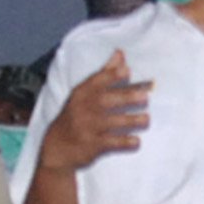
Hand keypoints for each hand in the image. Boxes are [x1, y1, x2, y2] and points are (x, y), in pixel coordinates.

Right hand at [43, 55, 149, 172]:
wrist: (58, 149)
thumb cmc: (75, 116)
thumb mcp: (83, 94)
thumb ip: (104, 74)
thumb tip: (120, 54)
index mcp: (81, 93)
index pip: (97, 80)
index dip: (112, 75)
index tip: (127, 70)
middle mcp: (83, 108)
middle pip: (106, 100)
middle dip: (127, 97)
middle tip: (145, 96)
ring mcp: (87, 128)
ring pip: (112, 122)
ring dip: (132, 120)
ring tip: (146, 119)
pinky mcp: (92, 145)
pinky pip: (112, 143)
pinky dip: (125, 142)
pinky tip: (136, 141)